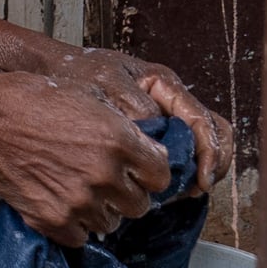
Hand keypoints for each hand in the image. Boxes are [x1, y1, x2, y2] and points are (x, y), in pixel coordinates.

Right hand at [0, 75, 173, 248]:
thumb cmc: (34, 101)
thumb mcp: (91, 97)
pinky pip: (82, 237)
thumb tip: (150, 150)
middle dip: (128, 192)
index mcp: (119, 141)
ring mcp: (80, 201)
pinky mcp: (54, 220)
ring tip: (81, 189)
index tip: (139, 170)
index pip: (162, 176)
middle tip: (108, 180)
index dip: (150, 172)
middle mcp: (105, 175)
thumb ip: (126, 127)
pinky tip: (64, 202)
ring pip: (112, 223)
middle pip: (141, 204)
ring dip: (102, 210)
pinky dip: (76, 224)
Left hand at [52, 43, 230, 187]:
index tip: (201, 181)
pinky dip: (174, 176)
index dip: (210, 154)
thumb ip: (133, 106)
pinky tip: (158, 191)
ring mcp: (162, 119)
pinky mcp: (149, 137)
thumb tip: (156, 133)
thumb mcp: (105, 84)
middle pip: (213, 135)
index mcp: (165, 85)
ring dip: (195, 173)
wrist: (52, 73)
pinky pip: (175, 157)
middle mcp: (170, 102)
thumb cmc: (78, 74)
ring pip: (197, 149)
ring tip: (177, 194)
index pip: (204, 121)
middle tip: (192, 190)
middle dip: (211, 166)